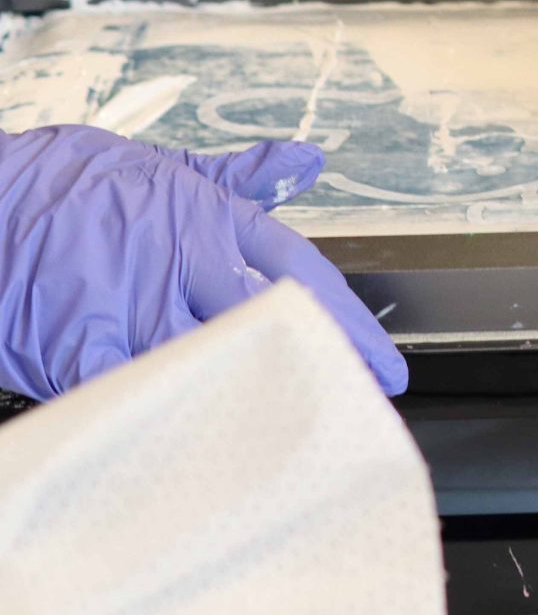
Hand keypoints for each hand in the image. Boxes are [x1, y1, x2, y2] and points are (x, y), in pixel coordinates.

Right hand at [0, 127, 405, 400]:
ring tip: (292, 440)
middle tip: (350, 413)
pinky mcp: (79, 343)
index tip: (384, 365)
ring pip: (211, 363)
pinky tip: (202, 452)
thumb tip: (307, 162)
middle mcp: (182, 262)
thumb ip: (244, 174)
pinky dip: (169, 420)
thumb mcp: (169, 169)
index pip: (298, 270)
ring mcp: (131, 304)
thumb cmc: (78, 184)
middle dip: (313, 370)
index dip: (348, 319)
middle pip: (268, 325)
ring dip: (250, 400)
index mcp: (210, 219)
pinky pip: (136, 393)